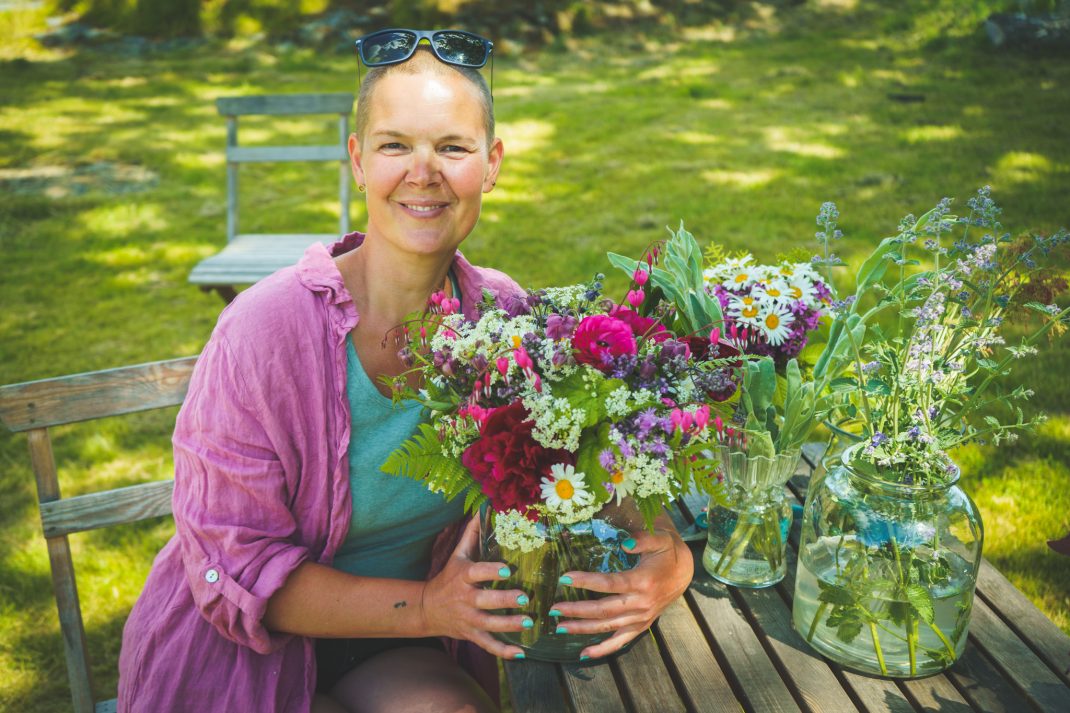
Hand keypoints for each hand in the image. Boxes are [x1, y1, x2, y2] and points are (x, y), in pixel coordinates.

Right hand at [420, 517, 530, 658]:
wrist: (427, 608)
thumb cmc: (448, 577)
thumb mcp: (458, 555)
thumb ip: (473, 534)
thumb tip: (485, 509)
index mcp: (463, 576)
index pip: (477, 572)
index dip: (491, 571)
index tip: (507, 570)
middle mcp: (465, 599)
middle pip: (485, 601)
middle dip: (505, 601)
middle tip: (525, 598)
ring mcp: (468, 619)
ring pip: (489, 625)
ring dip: (509, 625)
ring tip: (528, 623)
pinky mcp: (471, 635)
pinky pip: (488, 645)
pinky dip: (503, 651)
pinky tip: (521, 653)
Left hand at [550, 527, 691, 658]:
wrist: (684, 572)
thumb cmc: (666, 552)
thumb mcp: (660, 539)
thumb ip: (643, 539)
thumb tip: (625, 543)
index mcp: (642, 581)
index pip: (609, 583)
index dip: (586, 581)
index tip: (564, 578)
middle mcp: (641, 603)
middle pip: (603, 610)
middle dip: (576, 610)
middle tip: (554, 608)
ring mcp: (640, 618)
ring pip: (607, 627)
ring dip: (582, 629)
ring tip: (559, 627)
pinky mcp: (640, 626)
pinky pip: (619, 642)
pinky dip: (602, 650)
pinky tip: (583, 653)